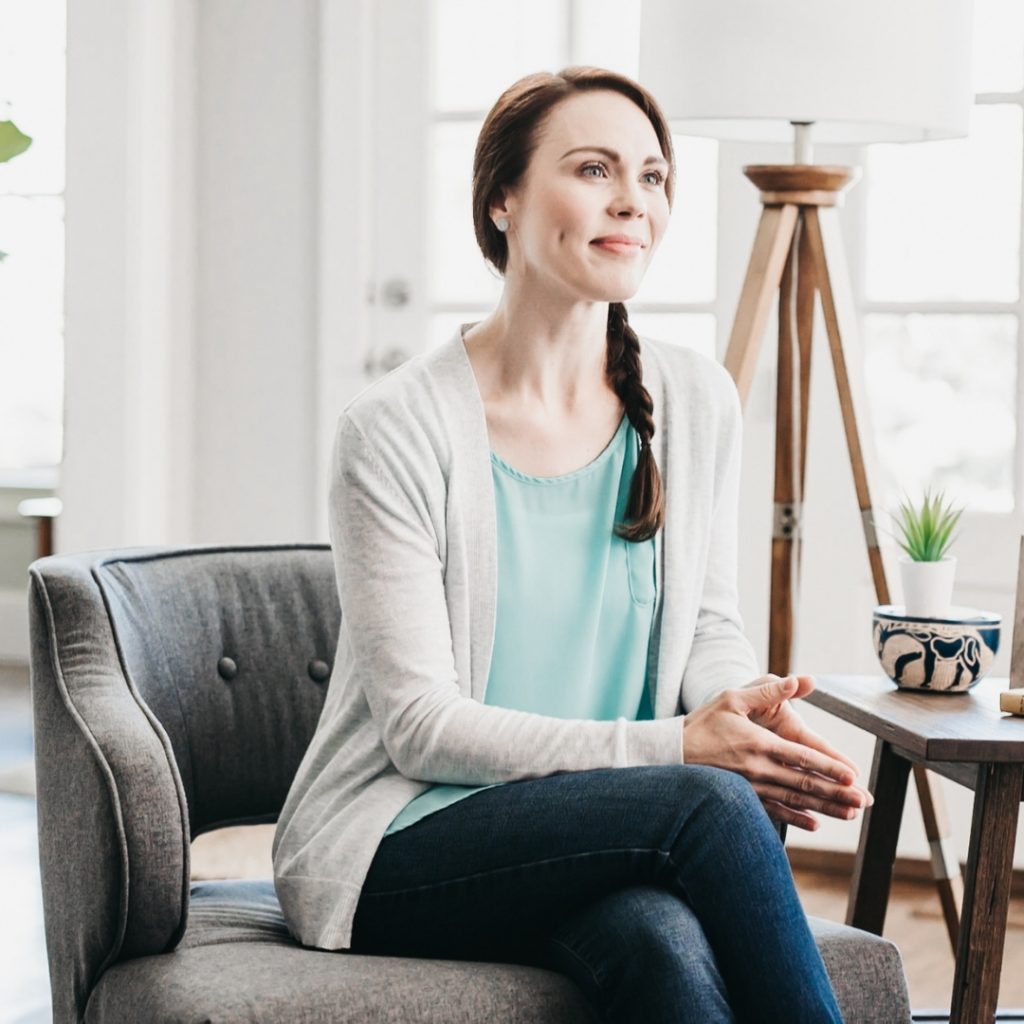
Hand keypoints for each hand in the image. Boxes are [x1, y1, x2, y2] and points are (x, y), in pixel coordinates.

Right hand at [683, 675, 872, 831]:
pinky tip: (815, 823)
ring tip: (850, 814)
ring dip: (824, 808)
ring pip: (795, 801)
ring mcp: (751, 788)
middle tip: (863, 802)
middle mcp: (759, 770)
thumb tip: (800, 679)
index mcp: (759, 744)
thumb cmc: (702, 723)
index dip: (829, 768)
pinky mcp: (743, 798)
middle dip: (837, 793)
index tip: (853, 776)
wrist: (671, 752)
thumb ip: (767, 690)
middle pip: (805, 784)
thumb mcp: (731, 699)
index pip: (802, 758)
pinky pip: (774, 812)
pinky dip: (796, 819)